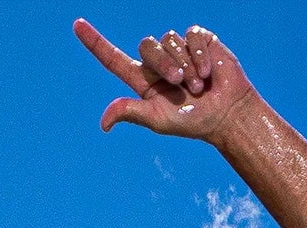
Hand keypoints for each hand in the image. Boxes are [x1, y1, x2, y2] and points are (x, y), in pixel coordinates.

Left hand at [73, 19, 257, 138]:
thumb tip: (104, 123)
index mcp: (144, 81)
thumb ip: (131, 113)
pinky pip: (190, 35)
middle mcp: (158, 62)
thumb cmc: (194, 122)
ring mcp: (178, 48)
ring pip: (169, 39)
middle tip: (182, 84)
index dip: (95, 42)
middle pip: (146, 46)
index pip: (113, 58)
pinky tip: (209, 71)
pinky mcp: (198, 39)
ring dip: (186, 65)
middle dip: (164, 64)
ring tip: (200, 85)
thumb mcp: (159, 121)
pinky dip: (200, 55)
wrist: (228, 115)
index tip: (77, 24)